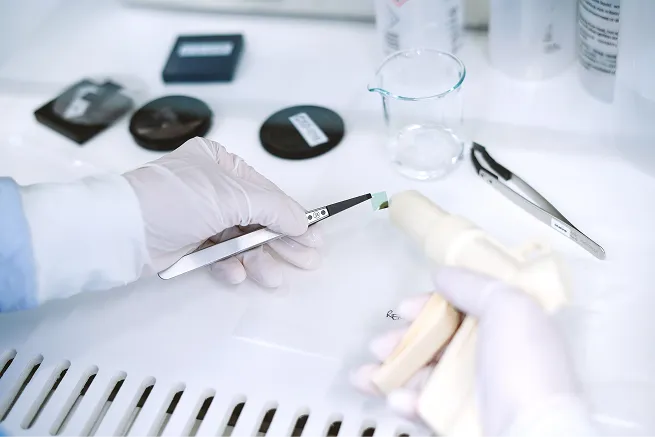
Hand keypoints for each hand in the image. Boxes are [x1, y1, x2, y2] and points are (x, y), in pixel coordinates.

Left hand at [123, 137, 320, 286]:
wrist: (123, 230)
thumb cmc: (179, 200)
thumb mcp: (233, 196)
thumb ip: (274, 209)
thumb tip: (305, 222)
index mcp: (221, 163)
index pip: (266, 193)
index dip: (292, 216)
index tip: (314, 237)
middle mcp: (212, 186)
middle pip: (258, 217)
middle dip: (281, 241)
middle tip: (307, 262)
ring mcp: (200, 216)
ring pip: (240, 240)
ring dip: (257, 259)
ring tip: (272, 278)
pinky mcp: (189, 242)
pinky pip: (219, 254)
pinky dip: (229, 265)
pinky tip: (236, 275)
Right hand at [351, 267, 580, 436]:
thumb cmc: (522, 367)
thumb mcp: (509, 308)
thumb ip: (474, 286)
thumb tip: (442, 275)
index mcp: (506, 329)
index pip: (460, 310)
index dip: (429, 306)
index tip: (404, 309)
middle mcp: (490, 360)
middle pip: (436, 343)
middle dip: (403, 341)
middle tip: (379, 345)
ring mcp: (473, 394)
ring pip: (424, 376)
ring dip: (391, 373)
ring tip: (364, 377)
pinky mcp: (459, 424)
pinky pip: (426, 409)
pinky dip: (407, 402)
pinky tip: (396, 400)